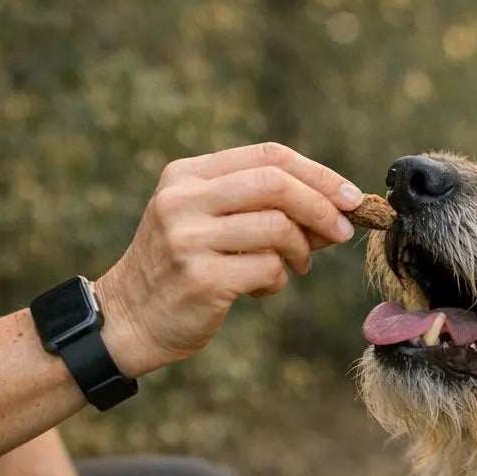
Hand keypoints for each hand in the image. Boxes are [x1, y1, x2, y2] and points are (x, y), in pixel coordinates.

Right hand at [94, 142, 362, 375]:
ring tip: (296, 265)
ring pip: (277, 227)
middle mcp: (183, 200)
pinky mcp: (201, 279)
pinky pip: (268, 269)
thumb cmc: (179, 268)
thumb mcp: (205, 220)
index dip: (318, 174)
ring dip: (301, 249)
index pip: (267, 156)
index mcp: (186, 175)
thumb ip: (259, 206)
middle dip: (322, 206)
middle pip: (276, 184)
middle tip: (342, 230)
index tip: (350, 196)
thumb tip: (337, 207)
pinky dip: (278, 279)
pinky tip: (261, 288)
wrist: (127, 319)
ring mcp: (189, 239)